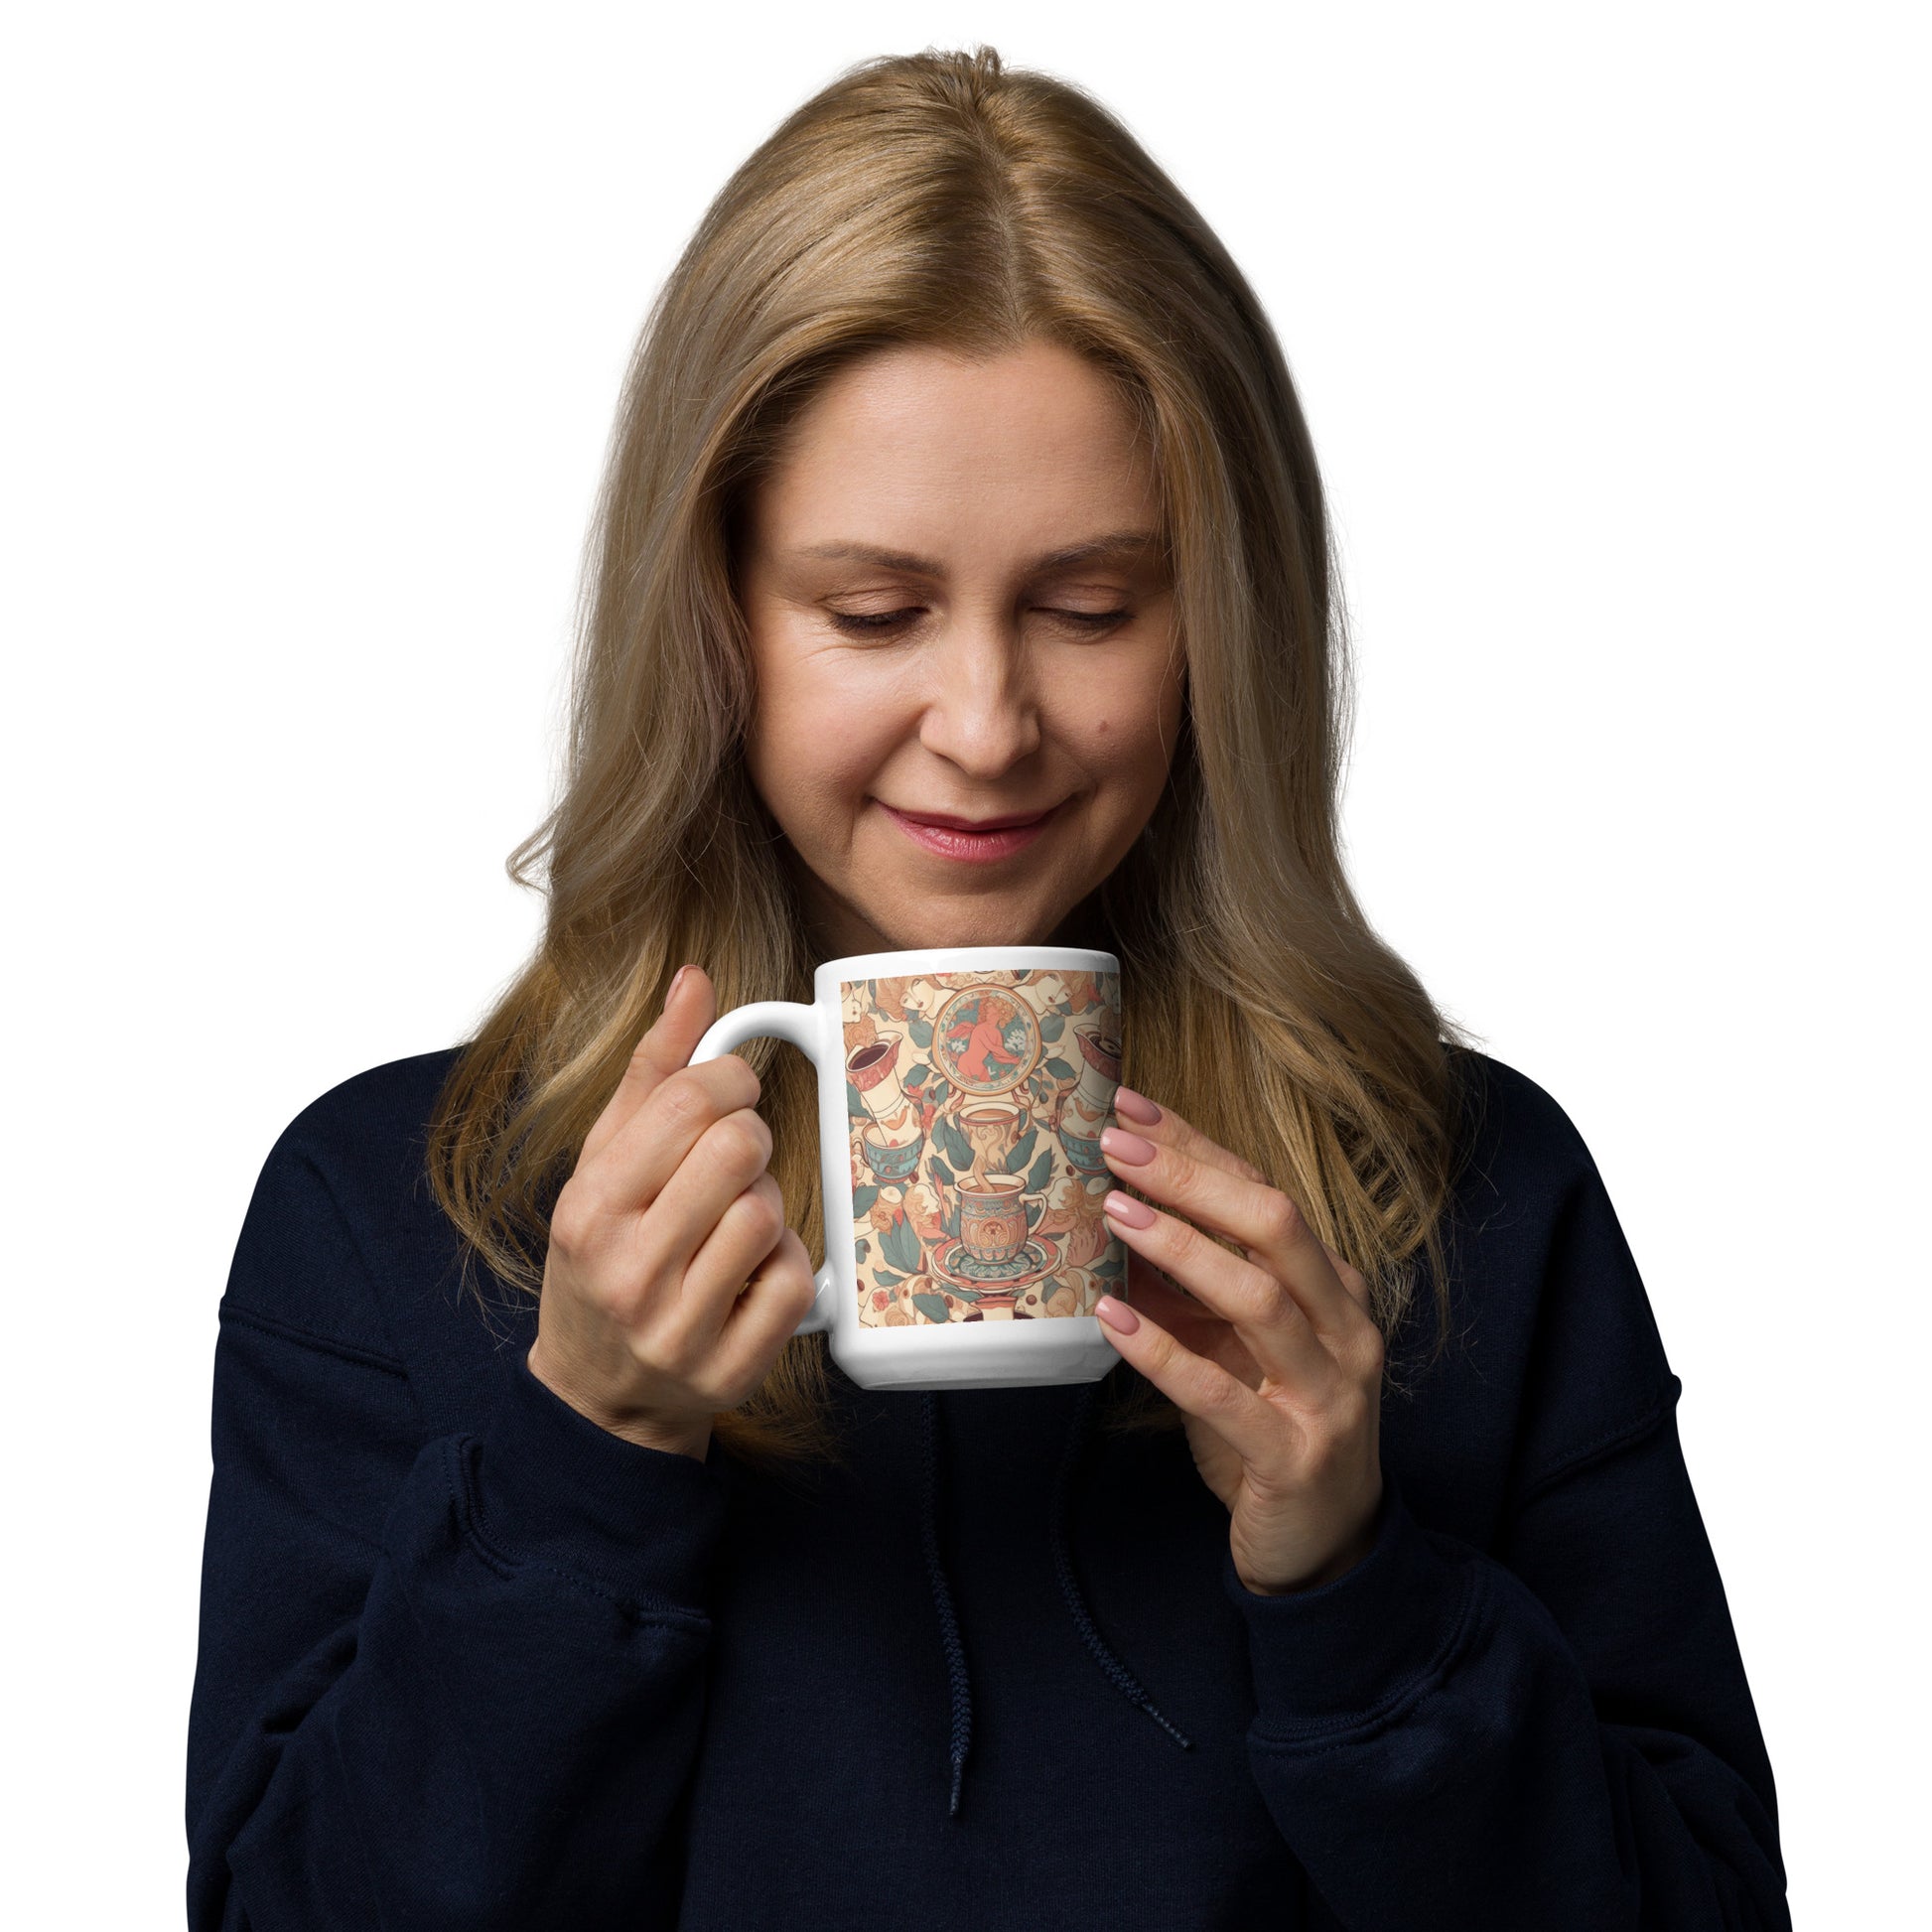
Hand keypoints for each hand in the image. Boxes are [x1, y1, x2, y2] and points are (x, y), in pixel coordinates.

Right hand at [526, 965, 817, 1460]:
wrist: (598, 1393)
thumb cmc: (606, 1255)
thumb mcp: (604, 1162)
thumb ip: (652, 1070)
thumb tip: (695, 980)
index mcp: (590, 1207)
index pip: (686, 1103)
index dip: (728, 1080)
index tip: (727, 1093)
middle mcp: (627, 1269)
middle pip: (737, 1149)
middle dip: (748, 1139)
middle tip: (733, 1158)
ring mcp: (678, 1328)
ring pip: (769, 1213)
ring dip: (766, 1205)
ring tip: (734, 1220)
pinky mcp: (730, 1369)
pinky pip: (796, 1280)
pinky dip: (786, 1265)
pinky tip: (751, 1271)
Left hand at [1091, 1089, 1385, 1595]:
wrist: (1326, 1547)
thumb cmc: (1272, 1426)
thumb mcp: (1229, 1344)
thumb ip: (1185, 1285)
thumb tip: (1108, 1215)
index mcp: (1333, 1287)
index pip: (1264, 1194)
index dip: (1195, 1147)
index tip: (1127, 1108)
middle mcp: (1344, 1327)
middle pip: (1275, 1227)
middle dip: (1192, 1178)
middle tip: (1114, 1145)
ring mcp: (1328, 1392)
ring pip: (1260, 1298)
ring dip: (1181, 1248)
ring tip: (1113, 1213)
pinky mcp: (1295, 1456)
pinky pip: (1224, 1396)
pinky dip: (1164, 1354)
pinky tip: (1112, 1322)